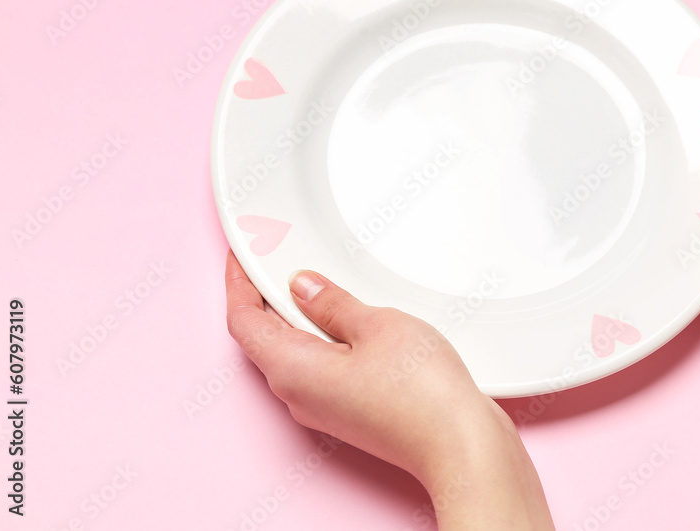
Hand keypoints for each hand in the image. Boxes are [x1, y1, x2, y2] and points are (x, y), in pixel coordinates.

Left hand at [224, 251, 553, 528]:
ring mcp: (324, 408)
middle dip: (266, 297)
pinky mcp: (350, 412)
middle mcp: (299, 396)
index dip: (239, 283)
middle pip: (264, 338)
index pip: (243, 321)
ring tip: (314, 282)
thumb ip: (332, 303)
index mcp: (292, 370)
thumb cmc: (421, 394)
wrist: (460, 444)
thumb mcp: (376, 325)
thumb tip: (304, 288)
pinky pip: (321, 368)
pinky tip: (347, 320)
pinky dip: (323, 338)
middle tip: (276, 260)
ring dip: (297, 317)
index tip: (242, 256)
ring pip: (294, 353)